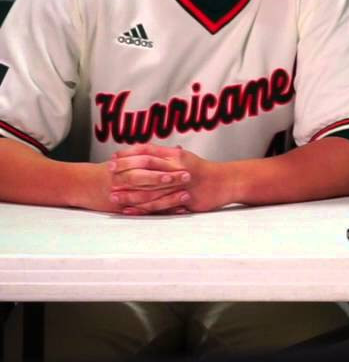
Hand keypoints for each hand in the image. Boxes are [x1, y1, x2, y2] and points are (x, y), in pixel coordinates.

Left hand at [110, 144, 232, 214]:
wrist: (227, 182)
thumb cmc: (205, 171)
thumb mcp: (186, 159)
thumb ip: (167, 156)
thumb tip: (146, 154)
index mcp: (176, 156)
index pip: (148, 151)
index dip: (129, 153)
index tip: (113, 157)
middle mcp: (177, 168)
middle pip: (146, 167)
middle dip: (125, 170)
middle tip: (107, 173)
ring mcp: (181, 184)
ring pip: (150, 189)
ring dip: (130, 192)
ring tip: (113, 195)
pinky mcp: (184, 198)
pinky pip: (160, 205)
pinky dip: (143, 208)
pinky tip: (130, 210)